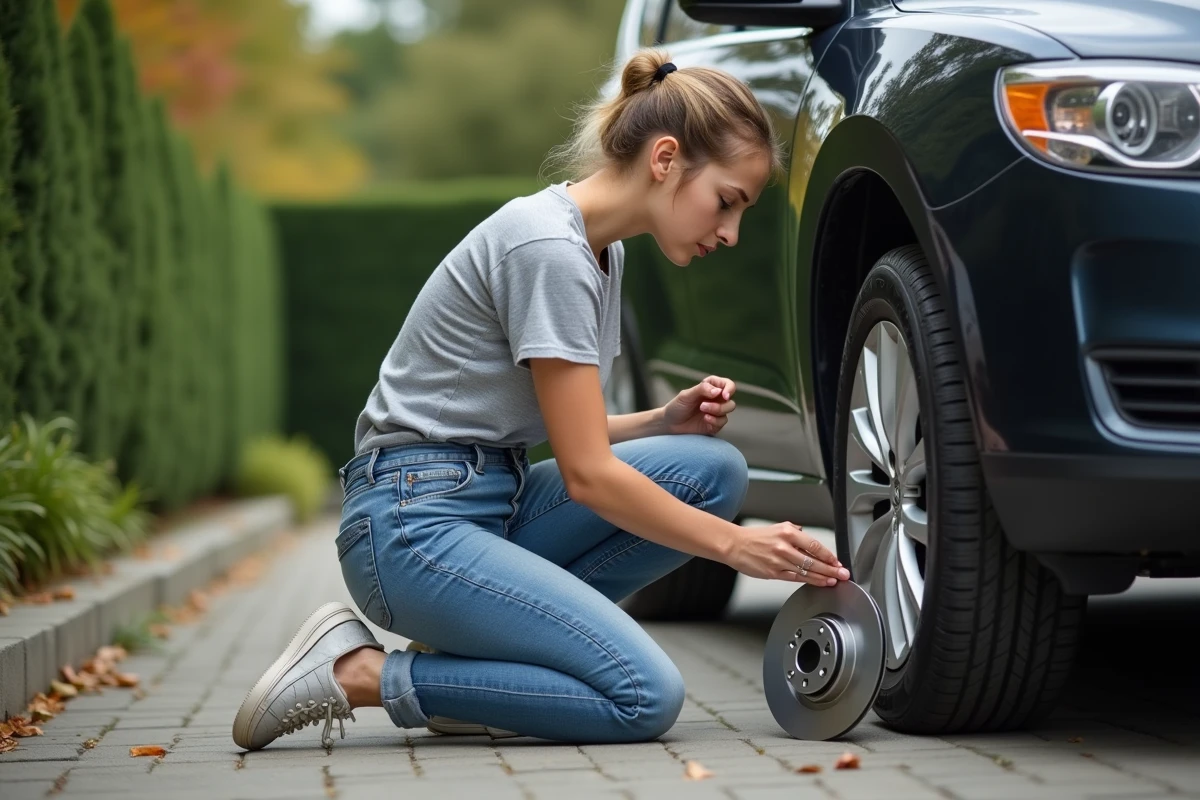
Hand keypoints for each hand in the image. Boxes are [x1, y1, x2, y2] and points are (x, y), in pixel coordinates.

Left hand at [662, 375, 736, 435]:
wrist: (670, 424)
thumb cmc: (677, 406)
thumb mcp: (686, 395)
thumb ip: (702, 389)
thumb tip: (718, 391)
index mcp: (710, 388)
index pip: (726, 384)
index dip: (729, 388)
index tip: (724, 395)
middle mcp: (715, 399)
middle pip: (730, 400)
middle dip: (720, 404)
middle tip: (703, 406)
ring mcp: (716, 412)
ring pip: (728, 410)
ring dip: (717, 410)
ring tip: (702, 412)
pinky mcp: (715, 424)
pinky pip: (722, 421)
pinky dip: (715, 420)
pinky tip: (705, 420)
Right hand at [726, 522, 849, 585]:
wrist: (734, 545)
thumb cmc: (754, 537)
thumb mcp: (777, 527)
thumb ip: (795, 532)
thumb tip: (808, 538)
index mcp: (787, 533)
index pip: (814, 545)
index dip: (828, 555)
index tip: (837, 561)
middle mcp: (784, 547)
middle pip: (814, 560)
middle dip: (831, 568)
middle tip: (843, 573)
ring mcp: (779, 561)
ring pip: (806, 571)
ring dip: (823, 577)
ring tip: (834, 580)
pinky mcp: (774, 573)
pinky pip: (796, 578)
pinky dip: (809, 581)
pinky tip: (818, 582)